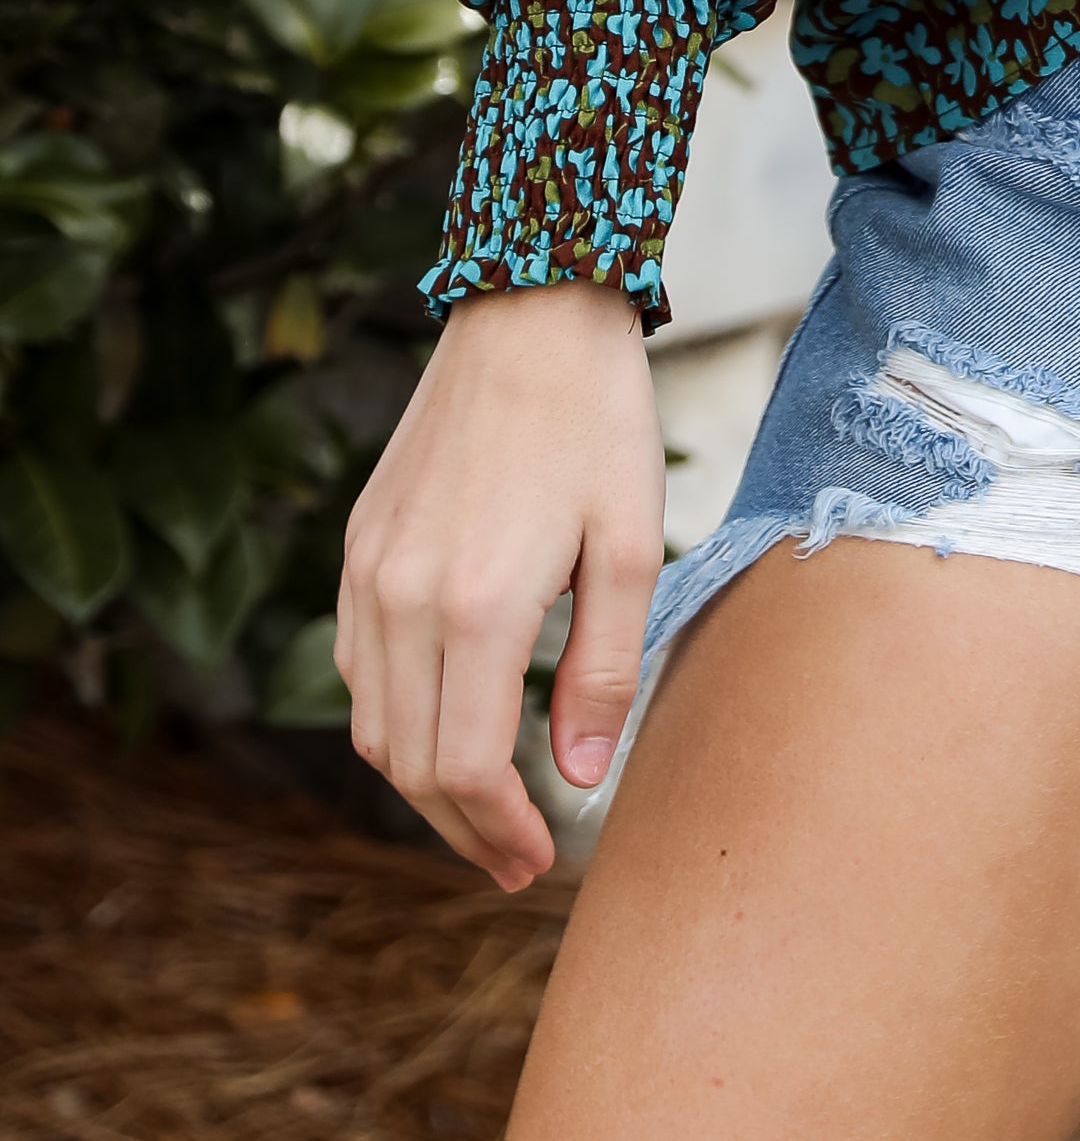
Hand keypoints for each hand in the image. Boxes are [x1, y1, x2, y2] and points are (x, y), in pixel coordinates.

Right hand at [337, 276, 663, 888]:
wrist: (530, 311)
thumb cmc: (596, 421)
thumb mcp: (628, 543)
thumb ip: (603, 670)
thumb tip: (577, 777)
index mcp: (477, 602)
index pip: (464, 766)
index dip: (499, 831)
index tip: (538, 860)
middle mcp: (402, 595)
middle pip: (407, 762)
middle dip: (460, 827)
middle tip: (514, 858)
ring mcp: (369, 569)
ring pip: (371, 721)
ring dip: (421, 778)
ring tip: (485, 804)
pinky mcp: (359, 543)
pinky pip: (359, 663)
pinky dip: (395, 714)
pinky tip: (447, 718)